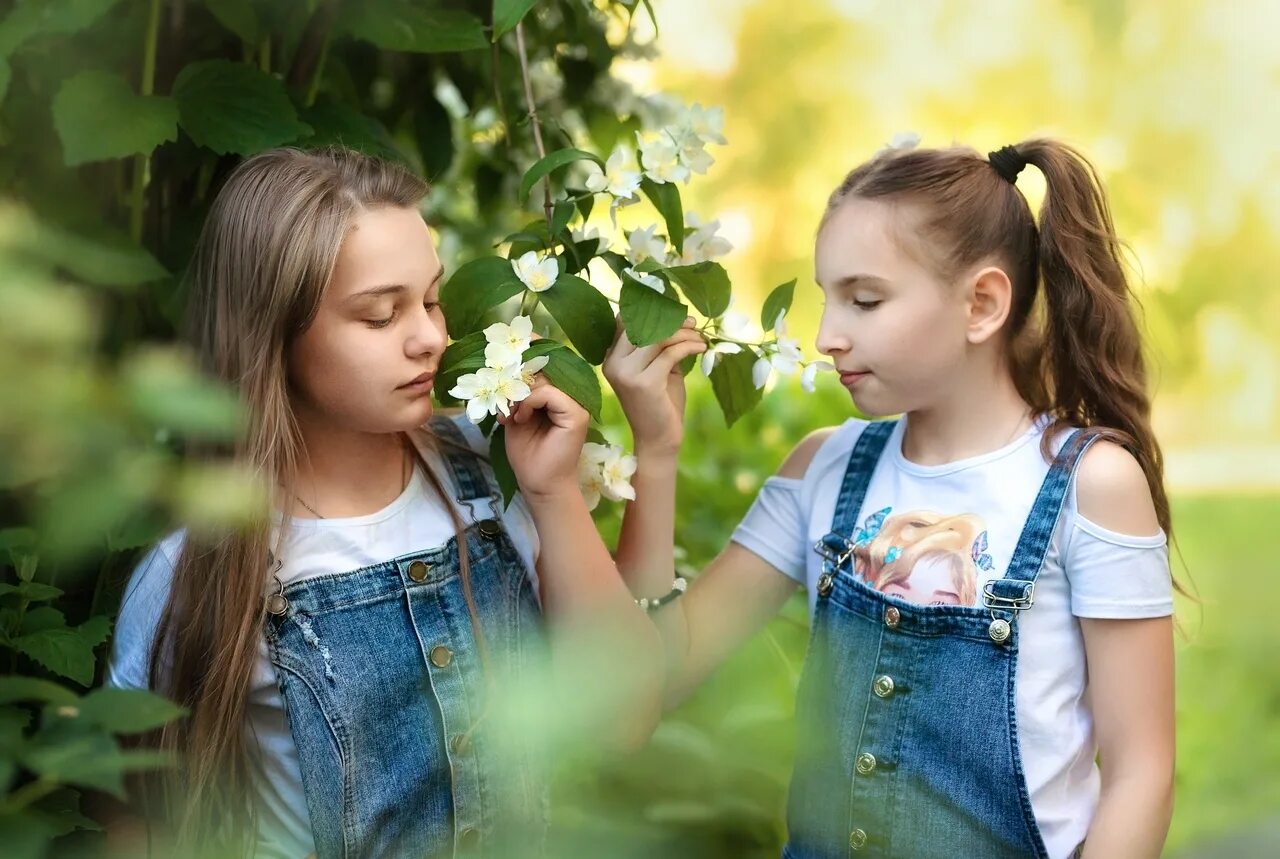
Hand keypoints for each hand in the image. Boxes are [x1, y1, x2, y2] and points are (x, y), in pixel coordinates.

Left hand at [497, 376, 589, 498]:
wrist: (539, 483)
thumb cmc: (528, 454)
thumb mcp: (517, 417)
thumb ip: (518, 397)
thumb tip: (510, 376)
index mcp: (559, 399)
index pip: (541, 373)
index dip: (520, 377)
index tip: (503, 395)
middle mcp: (571, 399)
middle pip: (542, 373)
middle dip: (517, 387)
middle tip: (505, 407)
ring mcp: (576, 406)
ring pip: (544, 381)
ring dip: (521, 396)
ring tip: (512, 415)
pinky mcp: (576, 415)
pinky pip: (549, 393)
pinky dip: (530, 402)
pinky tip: (521, 418)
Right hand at [603, 318, 705, 457]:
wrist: (659, 439)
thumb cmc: (660, 403)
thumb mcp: (657, 368)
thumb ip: (658, 346)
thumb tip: (677, 318)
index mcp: (611, 358)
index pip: (626, 322)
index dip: (651, 312)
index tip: (676, 314)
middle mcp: (613, 363)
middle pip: (642, 325)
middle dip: (670, 321)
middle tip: (691, 323)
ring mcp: (626, 373)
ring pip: (658, 338)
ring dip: (683, 334)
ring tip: (699, 337)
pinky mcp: (645, 383)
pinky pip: (670, 353)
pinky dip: (689, 346)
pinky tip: (701, 348)